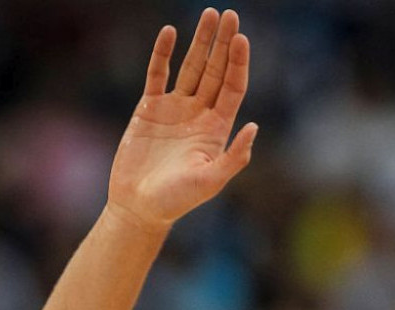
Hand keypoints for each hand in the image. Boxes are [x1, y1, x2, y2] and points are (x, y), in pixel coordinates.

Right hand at [107, 8, 257, 231]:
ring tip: (209, 14)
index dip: (238, 63)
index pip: (232, 87)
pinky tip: (170, 33)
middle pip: (215, 70)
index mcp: (218, 129)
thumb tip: (254, 127)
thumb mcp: (211, 180)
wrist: (140, 206)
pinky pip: (157, 74)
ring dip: (199, 42)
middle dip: (223, 43)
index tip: (241, 38)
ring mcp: (175, 109)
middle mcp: (199, 114)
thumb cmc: (178, 199)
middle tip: (229, 14)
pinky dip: (163, 54)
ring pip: (191, 67)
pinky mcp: (149, 108)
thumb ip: (234, 156)